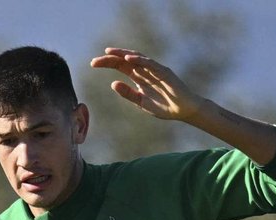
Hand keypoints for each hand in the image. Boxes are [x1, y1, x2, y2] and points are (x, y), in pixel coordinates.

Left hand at [89, 48, 203, 122]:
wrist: (183, 111)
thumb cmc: (164, 106)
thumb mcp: (141, 102)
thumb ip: (128, 93)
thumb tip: (112, 84)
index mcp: (138, 76)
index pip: (120, 65)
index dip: (107, 63)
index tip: (93, 64)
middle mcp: (145, 70)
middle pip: (125, 59)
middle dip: (110, 58)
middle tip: (95, 60)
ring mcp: (154, 69)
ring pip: (137, 57)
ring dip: (123, 54)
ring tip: (110, 52)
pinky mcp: (164, 72)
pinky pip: (150, 64)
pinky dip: (140, 60)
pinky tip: (129, 58)